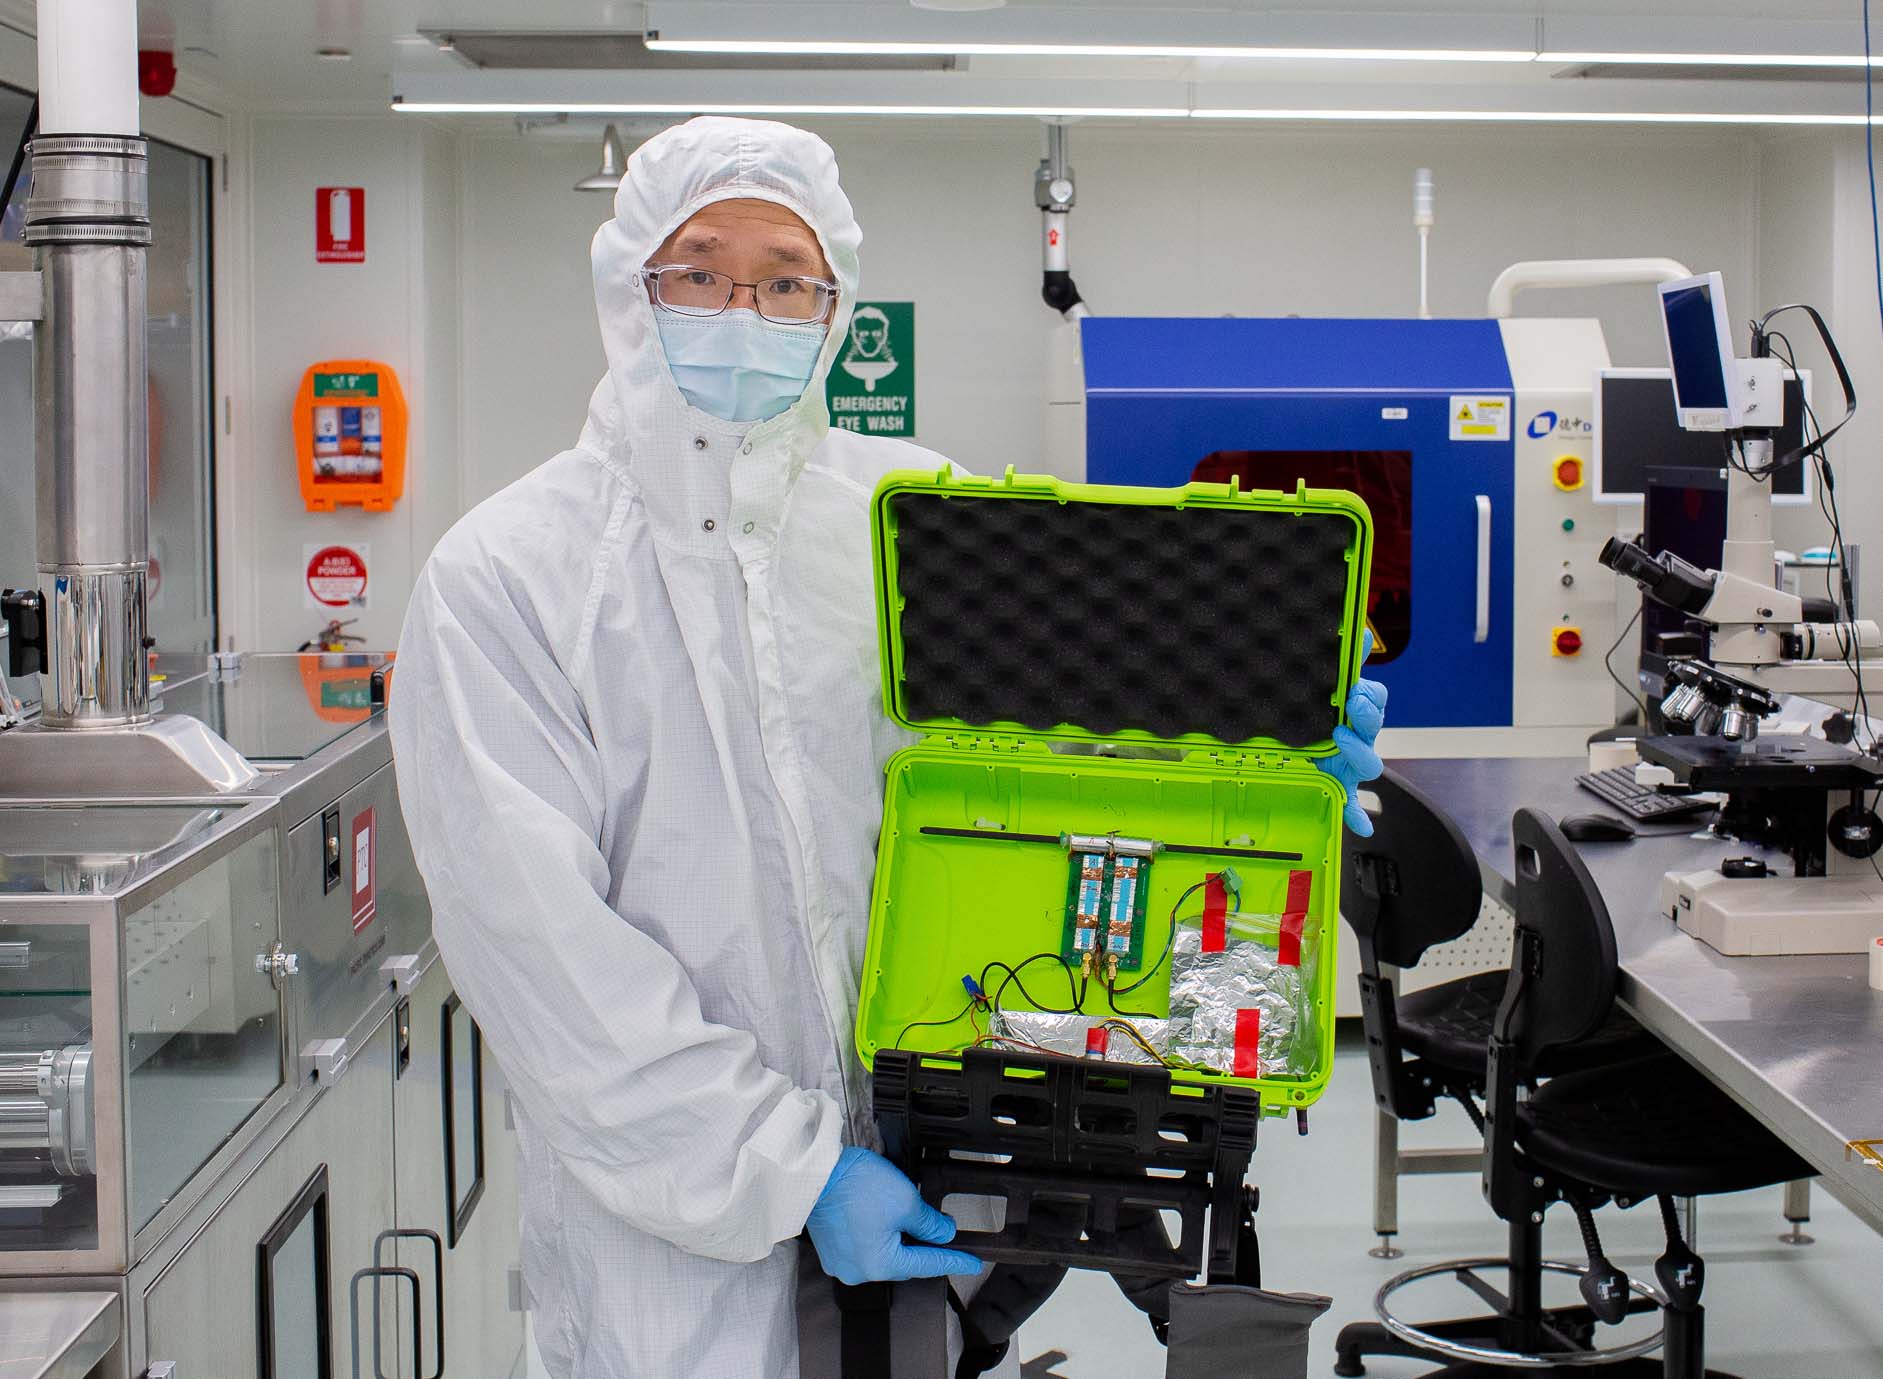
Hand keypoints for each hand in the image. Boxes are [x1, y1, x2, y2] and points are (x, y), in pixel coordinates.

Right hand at [806, 1147, 982, 1285]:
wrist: (815, 1172)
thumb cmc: (856, 1186)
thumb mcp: (907, 1202)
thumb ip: (930, 1224)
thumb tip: (944, 1233)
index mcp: (880, 1265)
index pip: (928, 1264)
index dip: (954, 1259)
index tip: (972, 1262)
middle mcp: (859, 1272)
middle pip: (904, 1261)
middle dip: (923, 1245)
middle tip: (942, 1228)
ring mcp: (842, 1262)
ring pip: (883, 1254)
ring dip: (899, 1239)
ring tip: (908, 1215)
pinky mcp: (831, 1249)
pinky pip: (864, 1248)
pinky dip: (878, 1236)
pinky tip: (882, 1216)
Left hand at [1317, 631, 1387, 836]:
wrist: (1281, 748)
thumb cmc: (1306, 715)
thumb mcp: (1317, 688)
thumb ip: (1340, 662)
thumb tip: (1359, 634)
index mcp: (1354, 712)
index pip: (1375, 700)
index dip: (1369, 695)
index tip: (1354, 690)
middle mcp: (1358, 738)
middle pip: (1375, 728)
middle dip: (1367, 715)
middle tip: (1350, 706)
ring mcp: (1349, 766)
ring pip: (1369, 763)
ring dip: (1359, 753)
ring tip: (1342, 741)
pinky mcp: (1337, 788)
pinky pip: (1351, 805)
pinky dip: (1358, 816)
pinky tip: (1362, 826)